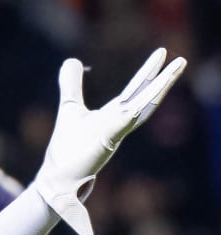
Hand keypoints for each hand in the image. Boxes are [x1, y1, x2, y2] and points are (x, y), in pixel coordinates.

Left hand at [34, 48, 186, 234]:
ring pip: (145, 106)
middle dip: (163, 77)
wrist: (57, 178)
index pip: (136, 90)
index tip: (163, 53)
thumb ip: (72, 85)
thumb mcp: (70, 107)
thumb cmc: (67, 148)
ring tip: (177, 68)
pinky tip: (153, 92)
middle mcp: (119, 122)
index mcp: (114, 114)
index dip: (149, 72)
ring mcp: (117, 131)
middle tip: (180, 58)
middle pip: (146, 96)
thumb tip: (72, 60)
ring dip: (161, 88)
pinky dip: (141, 107)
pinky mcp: (109, 140)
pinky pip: (129, 120)